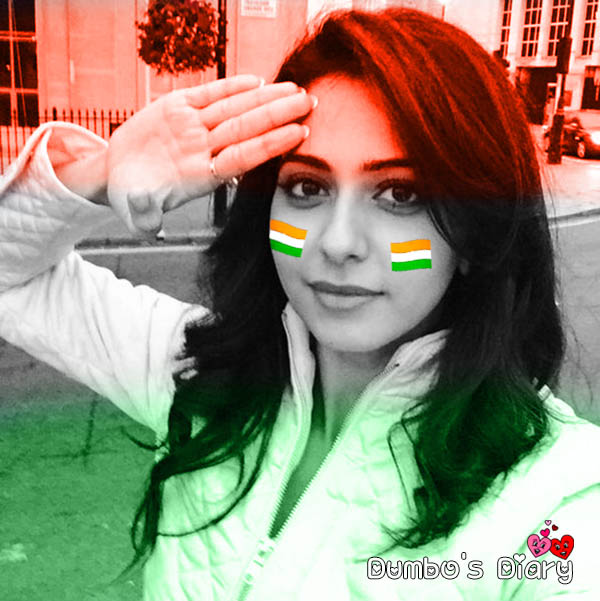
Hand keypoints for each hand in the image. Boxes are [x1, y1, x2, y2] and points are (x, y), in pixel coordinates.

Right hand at [106, 74, 314, 236]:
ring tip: (294, 89)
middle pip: (247, 129)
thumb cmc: (130, 195)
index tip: (300, 133)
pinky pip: (208, 95)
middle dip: (279, 114)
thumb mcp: (135, 210)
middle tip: (310, 102)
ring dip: (264, 98)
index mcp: (201, 175)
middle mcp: (202, 149)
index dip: (272, 144)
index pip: (244, 157)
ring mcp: (192, 128)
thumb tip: (151, 227)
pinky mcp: (176, 108)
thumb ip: (144, 217)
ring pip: (234, 109)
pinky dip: (230, 86)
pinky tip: (256, 81)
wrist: (117, 174)